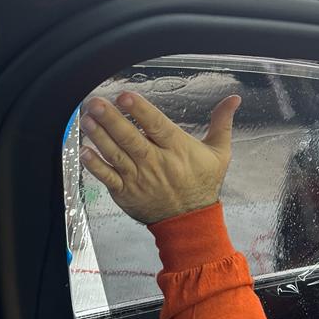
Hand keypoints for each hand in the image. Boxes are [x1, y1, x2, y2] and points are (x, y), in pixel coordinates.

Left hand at [79, 92, 240, 224]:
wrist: (190, 222)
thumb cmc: (203, 184)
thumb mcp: (219, 153)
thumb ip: (222, 123)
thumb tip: (234, 99)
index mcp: (178, 149)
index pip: (156, 126)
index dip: (140, 110)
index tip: (125, 96)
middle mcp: (157, 163)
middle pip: (131, 138)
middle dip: (111, 119)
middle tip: (96, 103)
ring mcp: (139, 178)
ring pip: (116, 155)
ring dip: (99, 137)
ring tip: (86, 119)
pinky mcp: (126, 192)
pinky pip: (108, 178)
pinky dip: (96, 166)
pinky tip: (83, 151)